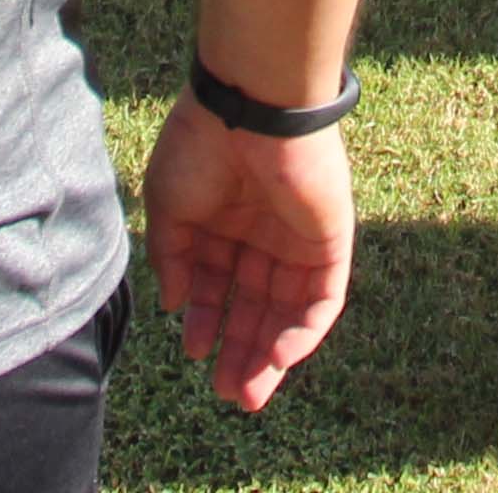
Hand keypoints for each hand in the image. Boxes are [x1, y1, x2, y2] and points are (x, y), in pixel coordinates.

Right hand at [142, 97, 354, 410]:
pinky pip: (322, 297)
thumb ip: (173, 258)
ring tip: (250, 393)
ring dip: (271, 353)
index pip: (219, 284)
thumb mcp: (169, 207)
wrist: (251, 104)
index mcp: (224, 220)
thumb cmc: (202, 145)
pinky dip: (304, 331)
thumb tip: (177, 305)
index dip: (207, 321)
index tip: (193, 352)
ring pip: (288, 310)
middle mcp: (262, 232)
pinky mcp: (328, 240)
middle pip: (255, 305)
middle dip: (241, 350)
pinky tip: (280, 356)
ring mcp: (297, 238)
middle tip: (229, 394)